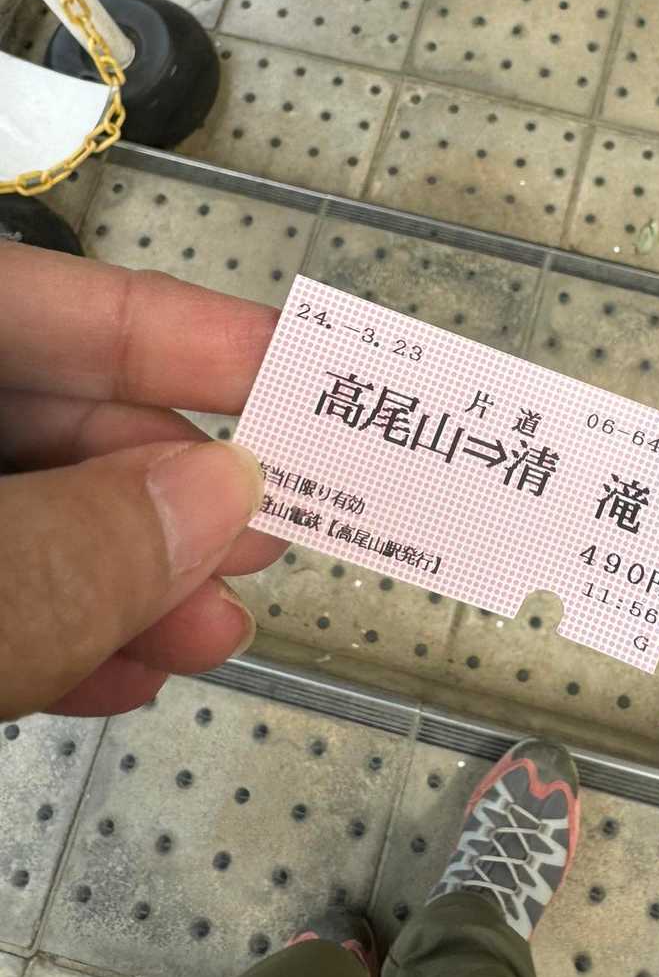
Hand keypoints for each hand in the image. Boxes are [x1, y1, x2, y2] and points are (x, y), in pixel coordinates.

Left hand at [0, 240, 285, 718]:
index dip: (190, 334)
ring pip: (24, 514)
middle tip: (270, 537)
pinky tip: (119, 674)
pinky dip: (53, 631)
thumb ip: (65, 543)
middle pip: (47, 414)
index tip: (312, 379)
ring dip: (126, 578)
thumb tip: (227, 494)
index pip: (50, 302)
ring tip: (213, 633)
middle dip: (167, 488)